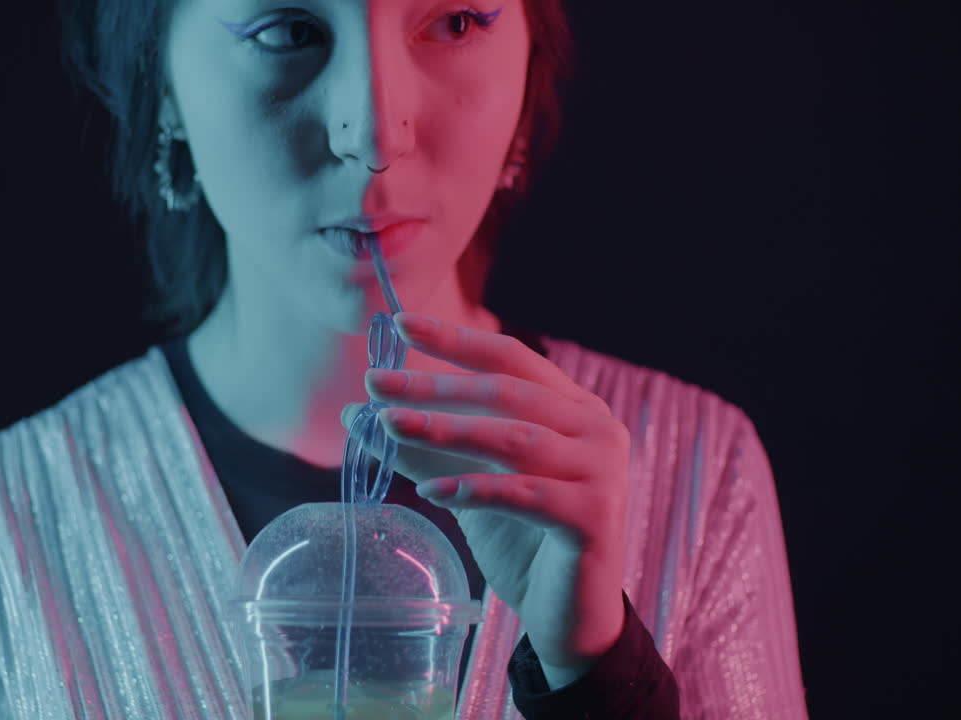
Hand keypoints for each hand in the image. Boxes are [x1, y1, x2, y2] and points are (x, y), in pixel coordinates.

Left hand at [339, 312, 631, 676]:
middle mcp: (597, 429)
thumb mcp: (470, 482)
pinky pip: (525, 493)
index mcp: (574, 407)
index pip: (510, 358)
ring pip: (513, 438)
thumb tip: (357, 415)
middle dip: (435, 386)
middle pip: (506, 393)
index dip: (456, 340)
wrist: (570, 615)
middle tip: (375, 382)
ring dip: (445, 429)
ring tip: (388, 425)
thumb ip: (427, 446)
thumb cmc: (523, 540)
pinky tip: (430, 489)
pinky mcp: (594, 517)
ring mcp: (603, 472)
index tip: (399, 324)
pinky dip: (474, 488)